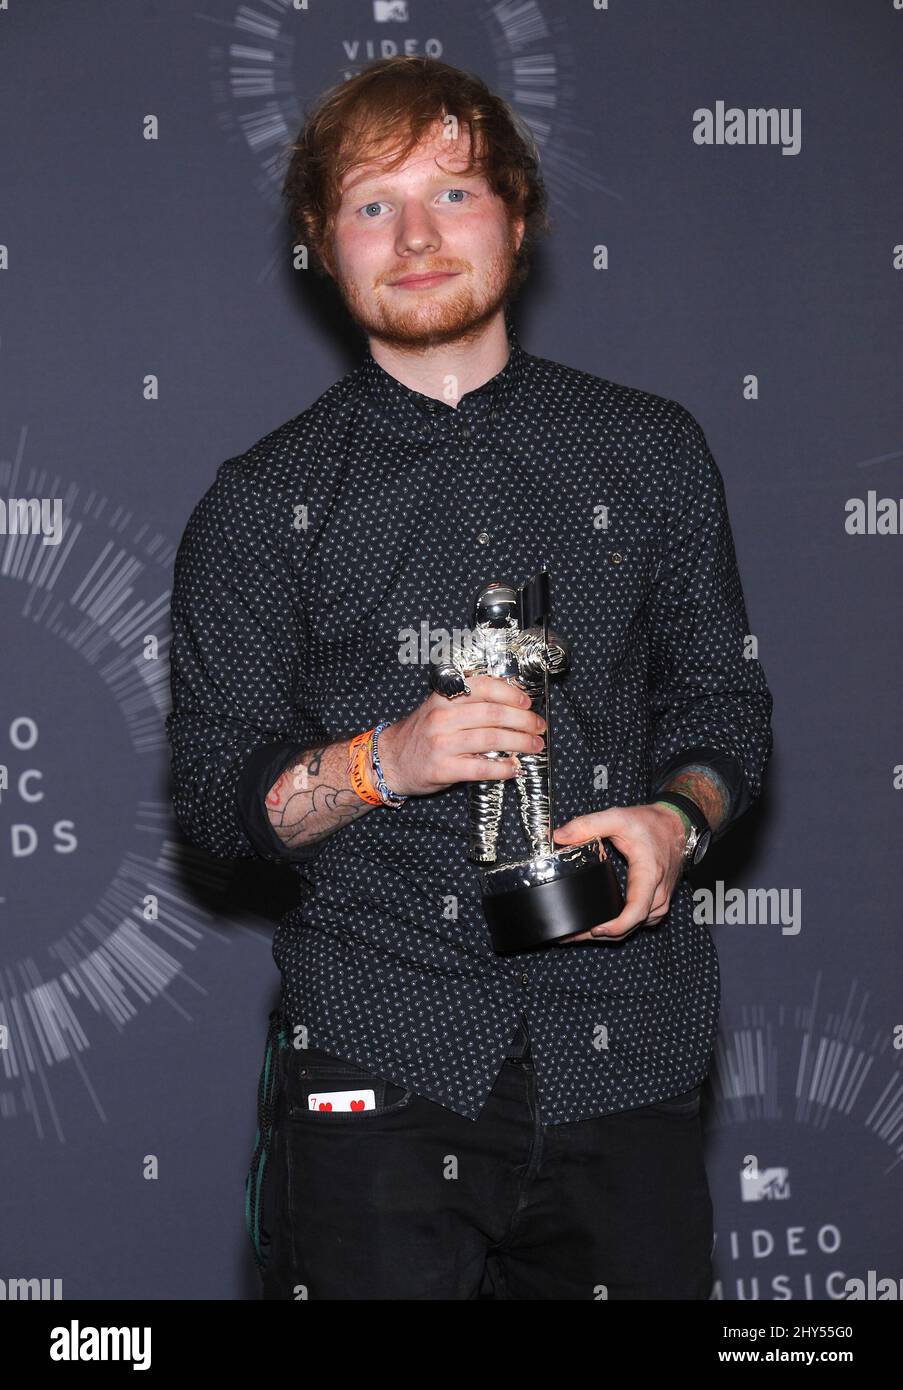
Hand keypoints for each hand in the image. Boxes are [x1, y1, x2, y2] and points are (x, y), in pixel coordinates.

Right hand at [376, 675, 545, 797]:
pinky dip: (503, 768)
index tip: (527, 702)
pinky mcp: (443, 768)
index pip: (483, 686)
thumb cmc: (422, 734)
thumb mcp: (439, 707)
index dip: (511, 693)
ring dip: (520, 743)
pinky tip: (514, 767)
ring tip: (534, 746)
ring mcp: (442, 743)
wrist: (391, 760)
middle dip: (523, 721)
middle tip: (538, 727)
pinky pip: (481, 767)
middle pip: (494, 714)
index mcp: (444, 697)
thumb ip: (468, 702)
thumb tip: (511, 701)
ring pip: (492, 738)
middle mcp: (442, 717)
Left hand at [551, 804, 686, 941]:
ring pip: (634, 928)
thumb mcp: (618, 818)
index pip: (636, 911)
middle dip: (600, 934)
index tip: (595, 929)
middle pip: (630, 926)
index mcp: (648, 876)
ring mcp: (660, 901)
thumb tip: (559, 836)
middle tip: (570, 935)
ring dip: (609, 933)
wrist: (676, 826)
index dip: (616, 926)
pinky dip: (620, 927)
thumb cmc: (651, 824)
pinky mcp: (657, 903)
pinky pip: (638, 922)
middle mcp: (658, 894)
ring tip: (580, 932)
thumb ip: (587, 825)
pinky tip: (601, 925)